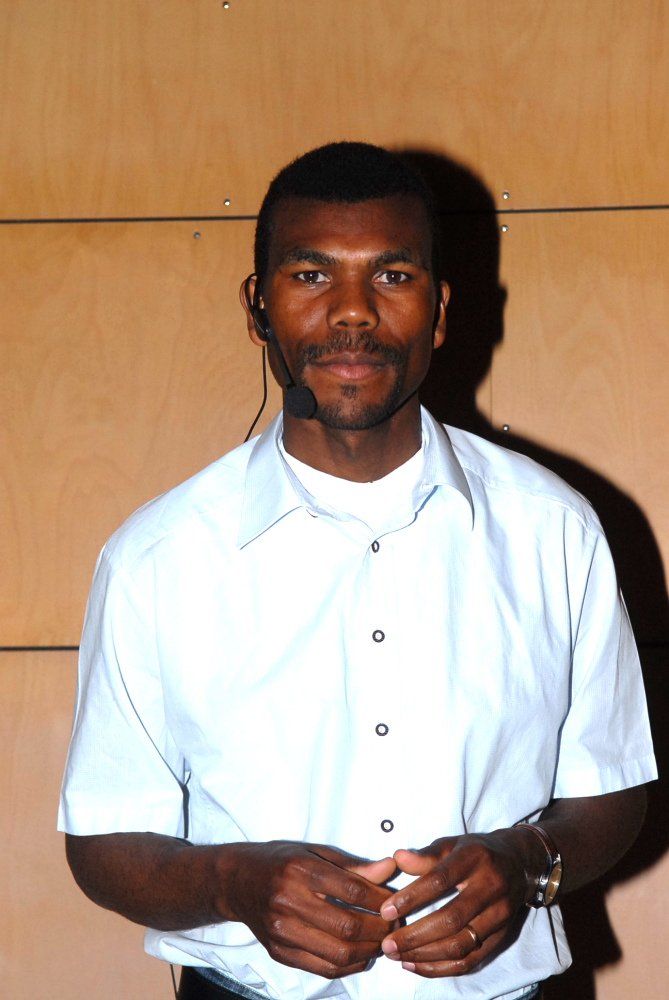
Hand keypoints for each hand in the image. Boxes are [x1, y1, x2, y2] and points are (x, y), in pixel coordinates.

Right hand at [217, 840, 396, 978]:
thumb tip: (390, 868)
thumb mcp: (314, 852)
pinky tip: (361, 954)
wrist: (237, 881)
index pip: (353, 890)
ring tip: (381, 941)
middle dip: (380, 929)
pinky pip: (323, 968)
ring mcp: (282, 930)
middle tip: (394, 925)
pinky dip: (349, 966)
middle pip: (348, 926)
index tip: (395, 902)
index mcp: (300, 870)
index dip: (381, 900)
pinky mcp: (279, 952)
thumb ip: (352, 866)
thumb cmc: (280, 862)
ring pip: (338, 953)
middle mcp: (288, 901)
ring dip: (369, 951)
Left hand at [379, 829, 540, 977]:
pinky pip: (471, 960)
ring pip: (461, 944)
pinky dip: (441, 968)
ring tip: (397, 956)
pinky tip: (416, 964)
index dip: (412, 897)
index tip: (386, 911)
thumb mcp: (452, 844)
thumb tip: (397, 858)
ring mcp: (499, 914)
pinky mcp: (502, 936)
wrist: (520, 863)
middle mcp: (491, 886)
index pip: (440, 880)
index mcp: (475, 858)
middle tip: (387, 944)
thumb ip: (425, 854)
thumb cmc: (476, 852)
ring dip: (425, 955)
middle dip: (415, 936)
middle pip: (451, 919)